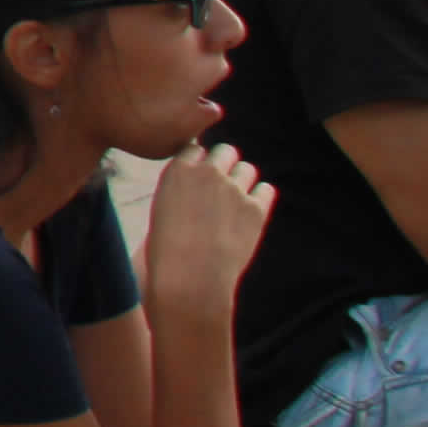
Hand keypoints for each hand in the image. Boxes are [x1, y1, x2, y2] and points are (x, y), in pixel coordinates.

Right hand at [143, 144, 277, 300]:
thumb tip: (194, 187)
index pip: (196, 149)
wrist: (189, 277)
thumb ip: (180, 189)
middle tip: (219, 189)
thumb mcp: (161, 209)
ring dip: (243, 181)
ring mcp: (235, 189)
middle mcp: (208, 172)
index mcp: (178, 169)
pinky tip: (250, 211)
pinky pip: (266, 190)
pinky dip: (260, 197)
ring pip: (247, 169)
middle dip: (224, 165)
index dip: (199, 164)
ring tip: (234, 203)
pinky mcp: (256, 209)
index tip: (198, 181)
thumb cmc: (166, 250)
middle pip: (226, 151)